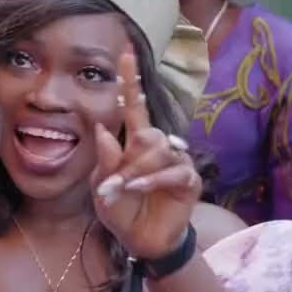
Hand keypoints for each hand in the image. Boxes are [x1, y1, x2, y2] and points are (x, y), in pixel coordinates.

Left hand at [92, 51, 200, 259]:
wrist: (142, 241)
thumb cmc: (122, 211)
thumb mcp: (103, 188)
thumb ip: (105, 161)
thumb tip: (103, 129)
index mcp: (136, 144)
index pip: (134, 106)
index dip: (131, 80)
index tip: (125, 50)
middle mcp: (159, 148)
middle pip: (148, 133)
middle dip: (129, 159)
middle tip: (113, 184)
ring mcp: (176, 162)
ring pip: (160, 151)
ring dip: (137, 172)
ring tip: (124, 190)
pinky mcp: (189, 180)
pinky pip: (173, 171)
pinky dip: (152, 180)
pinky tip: (138, 188)